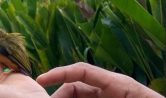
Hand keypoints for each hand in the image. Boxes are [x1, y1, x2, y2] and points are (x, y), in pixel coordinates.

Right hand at [36, 62, 163, 97]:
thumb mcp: (125, 95)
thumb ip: (88, 96)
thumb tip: (68, 91)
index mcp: (117, 83)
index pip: (82, 71)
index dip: (59, 73)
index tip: (40, 81)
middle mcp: (109, 89)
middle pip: (74, 87)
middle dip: (58, 95)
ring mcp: (106, 97)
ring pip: (76, 97)